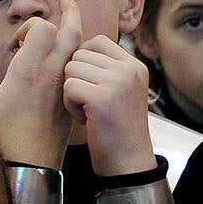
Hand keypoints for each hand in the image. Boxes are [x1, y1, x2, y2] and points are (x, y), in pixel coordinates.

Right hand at [0, 0, 83, 168]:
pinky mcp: (70, 103)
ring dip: (76, 34)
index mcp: (28, 72)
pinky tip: (67, 59)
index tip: (17, 41)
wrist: (29, 170)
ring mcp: (64, 89)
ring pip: (80, 51)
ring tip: (70, 24)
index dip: (30, 26)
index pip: (42, 28)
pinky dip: (76, 58)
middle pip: (72, 32)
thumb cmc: (1, 140)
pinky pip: (79, 71)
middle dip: (70, 12)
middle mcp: (50, 76)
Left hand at [63, 34, 155, 176]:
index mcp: (134, 65)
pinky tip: (85, 119)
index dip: (83, 61)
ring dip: (71, 92)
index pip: (97, 41)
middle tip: (90, 103)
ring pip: (70, 68)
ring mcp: (117, 82)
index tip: (90, 85)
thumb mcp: (120, 90)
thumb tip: (74, 44)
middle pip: (79, 54)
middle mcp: (129, 69)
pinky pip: (68, 86)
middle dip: (76, 78)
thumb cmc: (117, 128)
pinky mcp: (103, 97)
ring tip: (88, 111)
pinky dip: (69, 105)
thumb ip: (105, 68)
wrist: (128, 162)